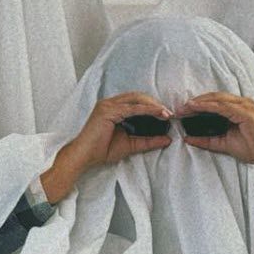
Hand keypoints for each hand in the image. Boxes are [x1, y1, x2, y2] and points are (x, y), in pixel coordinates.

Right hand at [40, 92, 172, 204]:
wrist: (84, 156)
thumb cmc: (102, 150)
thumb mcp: (130, 145)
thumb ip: (148, 141)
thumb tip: (167, 139)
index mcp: (114, 108)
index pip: (137, 101)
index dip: (153, 105)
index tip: (167, 114)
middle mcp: (110, 103)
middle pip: (138, 96)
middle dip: (155, 103)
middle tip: (169, 113)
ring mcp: (108, 105)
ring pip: (136, 99)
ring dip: (153, 105)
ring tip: (166, 113)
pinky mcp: (107, 110)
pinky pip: (132, 108)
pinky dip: (147, 110)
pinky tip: (157, 114)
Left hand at [179, 92, 253, 194]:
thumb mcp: (224, 144)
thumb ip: (207, 140)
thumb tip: (188, 139)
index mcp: (239, 108)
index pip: (214, 102)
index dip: (197, 105)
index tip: (182, 111)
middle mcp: (242, 103)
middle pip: (213, 97)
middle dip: (195, 102)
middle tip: (179, 109)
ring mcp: (245, 105)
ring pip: (216, 99)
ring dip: (198, 102)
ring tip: (184, 107)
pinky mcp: (245, 111)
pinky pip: (222, 106)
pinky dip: (207, 106)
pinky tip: (195, 108)